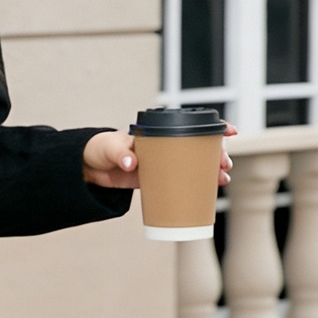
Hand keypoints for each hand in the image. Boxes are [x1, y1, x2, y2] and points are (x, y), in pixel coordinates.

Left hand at [82, 125, 236, 189]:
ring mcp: (162, 162)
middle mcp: (165, 145)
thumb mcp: (110, 148)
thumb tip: (132, 163)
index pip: (191, 124)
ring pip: (194, 164)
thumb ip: (121, 153)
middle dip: (217, 154)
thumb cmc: (100, 150)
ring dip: (211, 171)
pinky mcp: (156, 179)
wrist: (88, 167)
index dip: (214, 127)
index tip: (230, 132)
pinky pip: (181, 181)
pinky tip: (208, 192)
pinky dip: (195, 186)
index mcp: (158, 131)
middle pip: (198, 147)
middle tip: (224, 165)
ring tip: (223, 179)